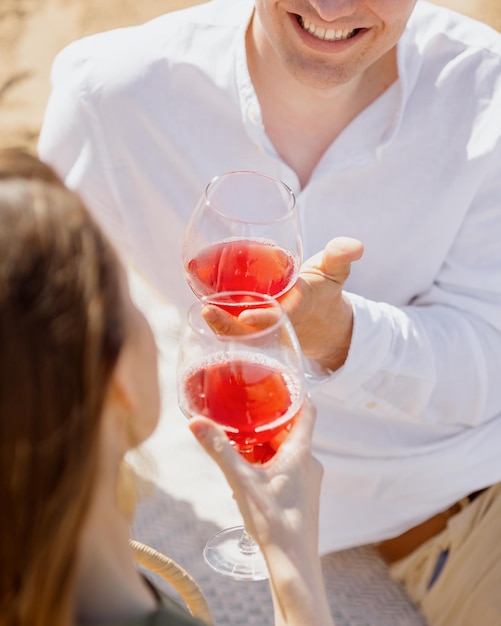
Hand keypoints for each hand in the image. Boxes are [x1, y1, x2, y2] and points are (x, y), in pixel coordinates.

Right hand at [190, 400, 334, 625]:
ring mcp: (309, 480)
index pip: (307, 408)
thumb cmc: (274, 521)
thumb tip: (196, 423)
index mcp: (301, 451)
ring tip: (241, 446)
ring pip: (288, 450)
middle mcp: (310, 462)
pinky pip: (287, 469)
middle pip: (292, 429)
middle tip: (244, 415)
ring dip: (266, 446)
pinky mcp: (303, 495)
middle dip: (267, 422)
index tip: (273, 383)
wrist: (293, 563)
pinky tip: (248, 478)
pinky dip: (269, 465)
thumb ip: (219, 450)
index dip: (294, 392)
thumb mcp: (240, 480)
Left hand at [201, 237, 363, 371]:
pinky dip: (219, 323)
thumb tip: (355, 246)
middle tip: (208, 311)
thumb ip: (340, 257)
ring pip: (238, 333)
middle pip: (251, 331)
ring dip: (219, 325)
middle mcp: (278, 324)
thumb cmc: (323, 290)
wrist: (320, 321)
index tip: (246, 316)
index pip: (280, 316)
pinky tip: (202, 308)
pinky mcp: (254, 329)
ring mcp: (264, 330)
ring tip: (203, 310)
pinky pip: (234, 329)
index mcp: (298, 309)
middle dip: (229, 325)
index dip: (264, 317)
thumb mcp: (334, 272)